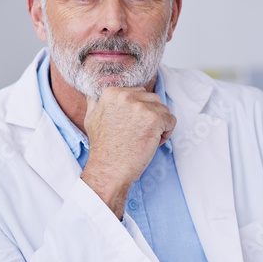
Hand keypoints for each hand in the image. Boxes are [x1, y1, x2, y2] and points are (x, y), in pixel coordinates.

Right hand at [80, 86, 175, 218]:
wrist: (109, 169)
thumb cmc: (102, 148)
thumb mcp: (91, 118)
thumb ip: (96, 102)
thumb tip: (96, 93)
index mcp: (112, 93)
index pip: (139, 92)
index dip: (139, 111)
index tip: (132, 126)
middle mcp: (126, 96)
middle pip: (152, 99)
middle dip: (150, 116)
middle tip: (140, 134)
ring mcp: (141, 107)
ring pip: (163, 109)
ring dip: (159, 124)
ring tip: (146, 139)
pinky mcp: (154, 119)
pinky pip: (171, 120)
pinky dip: (166, 133)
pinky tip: (153, 143)